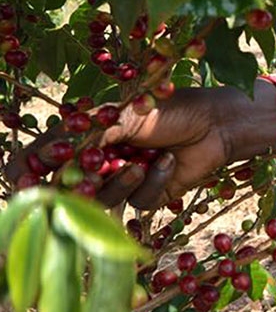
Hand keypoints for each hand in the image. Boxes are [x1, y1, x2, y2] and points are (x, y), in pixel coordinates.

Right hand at [7, 79, 275, 209]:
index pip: (47, 158)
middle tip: (80, 184)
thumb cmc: (170, 109)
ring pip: (102, 200)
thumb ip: (84, 136)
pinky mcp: (151, 194)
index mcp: (90, 135)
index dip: (32, 172)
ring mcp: (126, 178)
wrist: (216, 122)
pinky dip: (152, 183)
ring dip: (119, 183)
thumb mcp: (122, 116)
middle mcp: (103, 160)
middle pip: (70, 188)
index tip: (23, 182)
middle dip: (75, 187)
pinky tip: (168, 162)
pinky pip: (137, 202)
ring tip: (138, 163)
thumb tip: (45, 155)